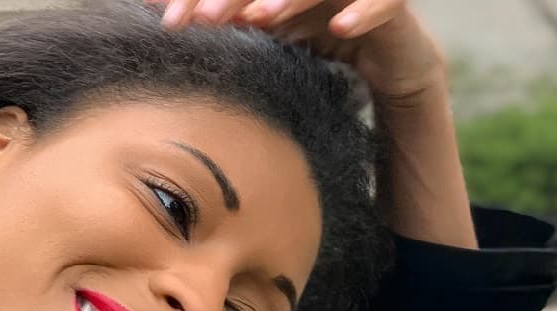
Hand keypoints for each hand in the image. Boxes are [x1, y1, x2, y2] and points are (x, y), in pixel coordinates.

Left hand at [159, 0, 446, 99]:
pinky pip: (384, 1)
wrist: (389, 58)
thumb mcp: (266, 27)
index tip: (173, 21)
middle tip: (207, 18)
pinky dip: (364, 12)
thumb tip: (163, 13)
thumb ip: (222, 15)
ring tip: (263, 17)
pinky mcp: (394, 2)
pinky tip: (341, 29)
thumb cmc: (319, 35)